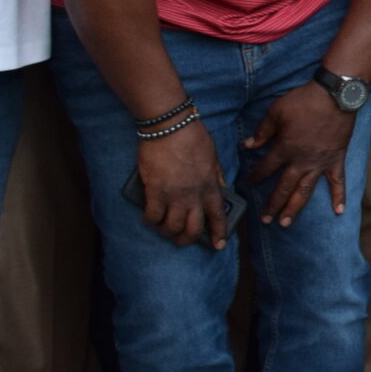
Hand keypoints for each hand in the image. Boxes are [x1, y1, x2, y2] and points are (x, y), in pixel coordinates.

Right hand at [134, 119, 233, 248]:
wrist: (169, 126)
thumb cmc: (192, 136)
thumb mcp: (213, 155)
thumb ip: (216, 174)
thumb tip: (222, 186)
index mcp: (210, 185)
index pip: (217, 216)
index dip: (219, 233)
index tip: (218, 245)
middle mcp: (194, 194)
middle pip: (194, 228)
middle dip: (187, 239)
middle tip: (181, 240)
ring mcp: (175, 194)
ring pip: (172, 226)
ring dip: (167, 232)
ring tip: (163, 229)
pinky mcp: (155, 190)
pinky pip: (153, 215)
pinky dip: (150, 221)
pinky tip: (148, 219)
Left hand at [243, 80, 356, 225]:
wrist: (334, 96)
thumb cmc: (303, 102)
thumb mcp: (276, 112)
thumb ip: (262, 131)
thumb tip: (248, 145)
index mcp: (284, 149)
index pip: (266, 168)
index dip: (255, 177)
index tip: (248, 184)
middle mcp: (301, 162)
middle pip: (283, 188)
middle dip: (272, 204)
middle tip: (265, 220)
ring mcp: (320, 164)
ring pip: (305, 191)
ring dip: (294, 208)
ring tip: (286, 223)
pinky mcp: (336, 161)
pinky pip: (338, 182)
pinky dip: (339, 197)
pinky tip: (339, 212)